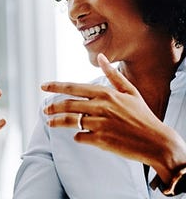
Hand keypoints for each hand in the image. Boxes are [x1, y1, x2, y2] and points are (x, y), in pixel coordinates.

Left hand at [41, 53, 185, 181]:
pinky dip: (78, 136)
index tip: (43, 86)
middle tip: (45, 110)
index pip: (74, 87)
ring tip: (50, 122)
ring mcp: (100, 124)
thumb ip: (112, 75)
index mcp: (106, 93)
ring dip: (57, 122)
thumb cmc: (142, 116)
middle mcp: (101, 107)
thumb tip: (100, 56)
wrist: (156, 141)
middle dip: (53, 107)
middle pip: (68, 104)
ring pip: (70, 121)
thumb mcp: (130, 92)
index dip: (56, 86)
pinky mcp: (100, 140)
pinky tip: (80, 136)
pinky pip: (80, 137)